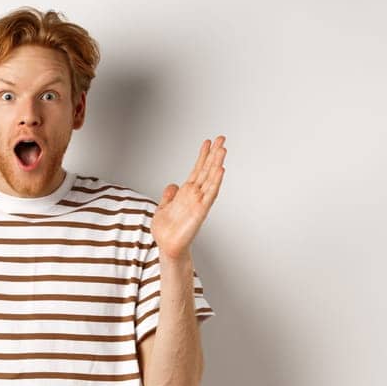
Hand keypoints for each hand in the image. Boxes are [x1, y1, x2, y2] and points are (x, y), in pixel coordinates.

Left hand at [154, 135, 226, 259]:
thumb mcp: (163, 208)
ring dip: (217, 164)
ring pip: (211, 179)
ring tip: (223, 149)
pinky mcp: (201, 211)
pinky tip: (221, 170)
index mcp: (186, 193)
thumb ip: (169, 196)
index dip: (202, 156)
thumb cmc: (166, 231)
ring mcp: (199, 202)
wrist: (168, 247)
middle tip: (222, 138)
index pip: (197, 170)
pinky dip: (216, 182)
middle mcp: (195, 195)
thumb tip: (172, 185)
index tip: (208, 142)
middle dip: (214, 154)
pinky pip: (210, 194)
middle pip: (207, 170)